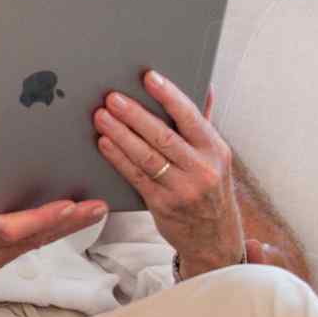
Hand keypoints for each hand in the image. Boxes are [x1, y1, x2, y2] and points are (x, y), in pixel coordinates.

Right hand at [0, 198, 109, 291]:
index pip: (14, 227)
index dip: (45, 217)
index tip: (70, 206)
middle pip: (34, 236)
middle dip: (70, 221)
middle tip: (98, 207)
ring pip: (31, 243)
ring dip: (61, 228)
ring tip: (87, 213)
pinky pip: (20, 249)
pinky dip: (40, 235)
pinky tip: (53, 227)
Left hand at [92, 69, 244, 278]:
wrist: (216, 239)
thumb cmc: (211, 190)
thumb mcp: (216, 158)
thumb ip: (204, 123)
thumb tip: (205, 86)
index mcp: (217, 151)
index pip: (191, 117)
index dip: (169, 96)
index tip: (149, 77)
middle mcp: (203, 169)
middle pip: (163, 136)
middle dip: (134, 114)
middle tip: (111, 98)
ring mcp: (183, 188)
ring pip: (146, 156)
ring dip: (120, 134)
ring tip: (101, 116)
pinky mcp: (163, 204)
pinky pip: (135, 176)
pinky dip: (118, 158)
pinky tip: (104, 143)